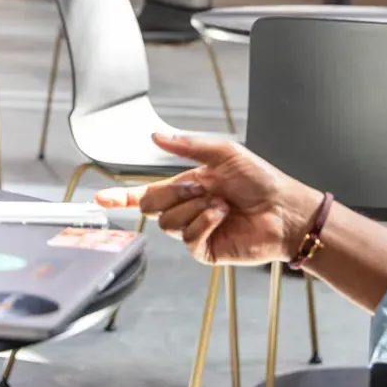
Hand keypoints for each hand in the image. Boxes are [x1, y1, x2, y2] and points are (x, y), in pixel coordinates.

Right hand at [95, 132, 321, 265]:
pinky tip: (222, 215)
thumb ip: (187, 145)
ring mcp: (196, 231)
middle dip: (172, 194)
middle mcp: (188, 209)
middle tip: (200, 188)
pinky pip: (188, 238)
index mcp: (187, 186)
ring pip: (169, 223)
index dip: (123, 197)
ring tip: (221, 203)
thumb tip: (156, 136)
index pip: (146, 193)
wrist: (285, 209)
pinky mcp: (206, 250)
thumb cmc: (261, 180)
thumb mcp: (223, 153)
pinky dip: (204, 223)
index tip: (101, 197)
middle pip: (153, 208)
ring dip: (195, 208)